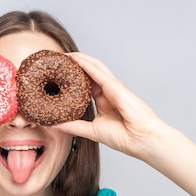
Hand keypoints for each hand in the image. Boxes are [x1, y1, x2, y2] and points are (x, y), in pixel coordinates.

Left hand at [53, 53, 171, 159]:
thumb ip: (74, 126)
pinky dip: (85, 64)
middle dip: (75, 66)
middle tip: (58, 62)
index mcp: (104, 102)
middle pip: (90, 73)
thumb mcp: (91, 131)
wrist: (141, 140)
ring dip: (79, 59)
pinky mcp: (115, 86)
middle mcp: (109, 92)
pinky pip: (98, 72)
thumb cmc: (123, 137)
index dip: (73, 79)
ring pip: (94, 67)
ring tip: (64, 55)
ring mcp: (113, 87)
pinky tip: (74, 58)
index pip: (86, 85)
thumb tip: (54, 125)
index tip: (58, 76)